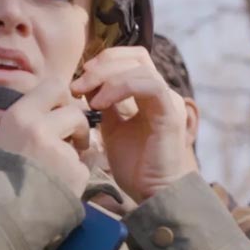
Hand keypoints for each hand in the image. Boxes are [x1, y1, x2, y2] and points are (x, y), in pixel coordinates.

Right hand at [0, 79, 91, 197]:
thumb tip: (59, 112)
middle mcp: (40, 127)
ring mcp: (59, 151)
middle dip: (79, 126)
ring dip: (74, 155)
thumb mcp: (7, 136)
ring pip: (80, 144)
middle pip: (75, 113)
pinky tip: (58, 188)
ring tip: (56, 172)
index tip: (62, 112)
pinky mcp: (74, 173)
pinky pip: (83, 168)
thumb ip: (32, 121)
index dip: (63, 99)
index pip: (54, 86)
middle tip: (74, 141)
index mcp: (20, 115)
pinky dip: (75, 178)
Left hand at [71, 46, 197, 201]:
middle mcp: (162, 92)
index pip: (131, 59)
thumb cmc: (134, 165)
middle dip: (102, 65)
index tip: (80, 78)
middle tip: (78, 84)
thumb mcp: (111, 128)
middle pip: (136, 56)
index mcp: (149, 94)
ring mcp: (169, 101)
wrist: (152, 192)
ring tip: (86, 96)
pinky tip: (101, 104)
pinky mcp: (170, 113)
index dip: (105, 60)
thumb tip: (85, 85)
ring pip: (140, 68)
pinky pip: (149, 86)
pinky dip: (121, 88)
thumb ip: (104, 104)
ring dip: (107, 76)